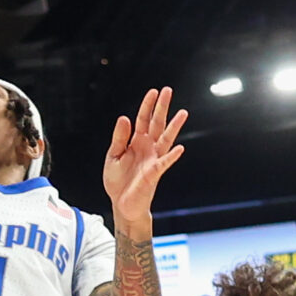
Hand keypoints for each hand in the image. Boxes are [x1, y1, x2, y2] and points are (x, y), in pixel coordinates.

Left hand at [101, 87, 186, 230]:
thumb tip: (124, 118)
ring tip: (183, 113)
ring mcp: (153, 160)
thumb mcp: (113, 157)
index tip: (153, 91)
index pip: (143, 120)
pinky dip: (171, 156)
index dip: (147, 106)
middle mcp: (148, 148)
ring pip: (165, 140)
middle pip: (156, 124)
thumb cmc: (118, 182)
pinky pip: (164, 163)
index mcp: (136, 142)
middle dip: (162, 108)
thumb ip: (119, 138)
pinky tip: (179, 148)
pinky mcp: (154, 174)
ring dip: (174, 127)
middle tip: (168, 91)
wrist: (121, 204)